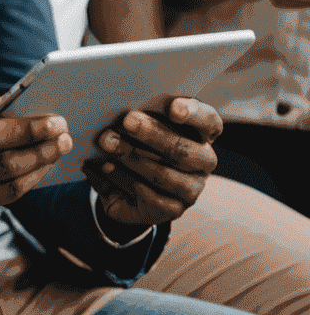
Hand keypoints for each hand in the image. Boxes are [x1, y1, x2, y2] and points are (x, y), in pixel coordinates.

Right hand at [0, 87, 71, 232]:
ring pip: (12, 184)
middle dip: (44, 148)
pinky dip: (26, 183)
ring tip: (58, 150)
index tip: (55, 121)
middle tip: (65, 135)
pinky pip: (4, 198)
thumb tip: (2, 102)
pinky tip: (37, 169)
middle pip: (10, 162)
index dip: (28, 130)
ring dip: (41, 167)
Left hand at [82, 95, 220, 227]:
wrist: (128, 188)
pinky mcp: (175, 209)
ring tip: (107, 144)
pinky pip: (150, 197)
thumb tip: (115, 105)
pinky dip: (124, 179)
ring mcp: (192, 188)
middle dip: (152, 134)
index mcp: (201, 134)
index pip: (208, 122)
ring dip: (131, 157)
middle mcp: (203, 161)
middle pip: (182, 149)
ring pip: (163, 174)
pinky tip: (105, 167)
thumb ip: (138, 117)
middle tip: (126, 121)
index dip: (194, 114)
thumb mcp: (139, 127)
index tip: (173, 108)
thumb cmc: (136, 144)